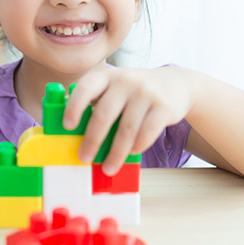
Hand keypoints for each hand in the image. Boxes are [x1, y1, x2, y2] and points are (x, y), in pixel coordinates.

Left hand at [63, 67, 193, 175]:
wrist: (176, 83)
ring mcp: (145, 93)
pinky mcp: (164, 106)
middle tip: (84, 158)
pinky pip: (148, 132)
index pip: (86, 88)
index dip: (74, 107)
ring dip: (115, 153)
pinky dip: (138, 145)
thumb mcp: (115, 88)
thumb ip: (97, 103)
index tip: (67, 126)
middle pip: (104, 114)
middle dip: (92, 140)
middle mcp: (125, 81)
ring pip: (126, 129)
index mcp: (107, 77)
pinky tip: (133, 152)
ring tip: (108, 168)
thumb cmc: (135, 91)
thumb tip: (73, 134)